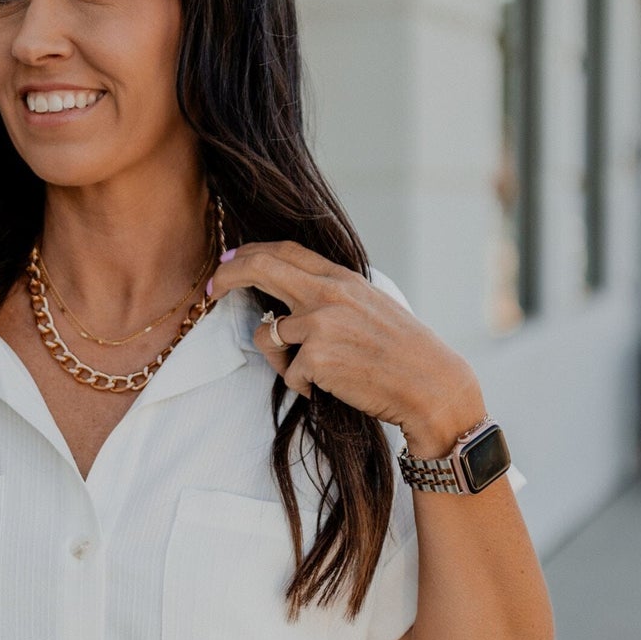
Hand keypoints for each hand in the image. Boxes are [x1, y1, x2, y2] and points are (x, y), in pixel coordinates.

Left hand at [207, 240, 485, 457]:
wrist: (429, 384)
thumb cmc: (402, 353)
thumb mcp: (371, 306)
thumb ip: (334, 296)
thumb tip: (292, 295)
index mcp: (342, 278)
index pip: (285, 251)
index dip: (250, 253)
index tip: (229, 260)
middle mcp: (327, 294)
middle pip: (261, 268)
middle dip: (227, 275)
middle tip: (211, 289)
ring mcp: (319, 325)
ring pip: (265, 335)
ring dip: (278, 359)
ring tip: (315, 373)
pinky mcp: (314, 358)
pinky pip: (288, 374)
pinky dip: (304, 387)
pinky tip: (335, 388)